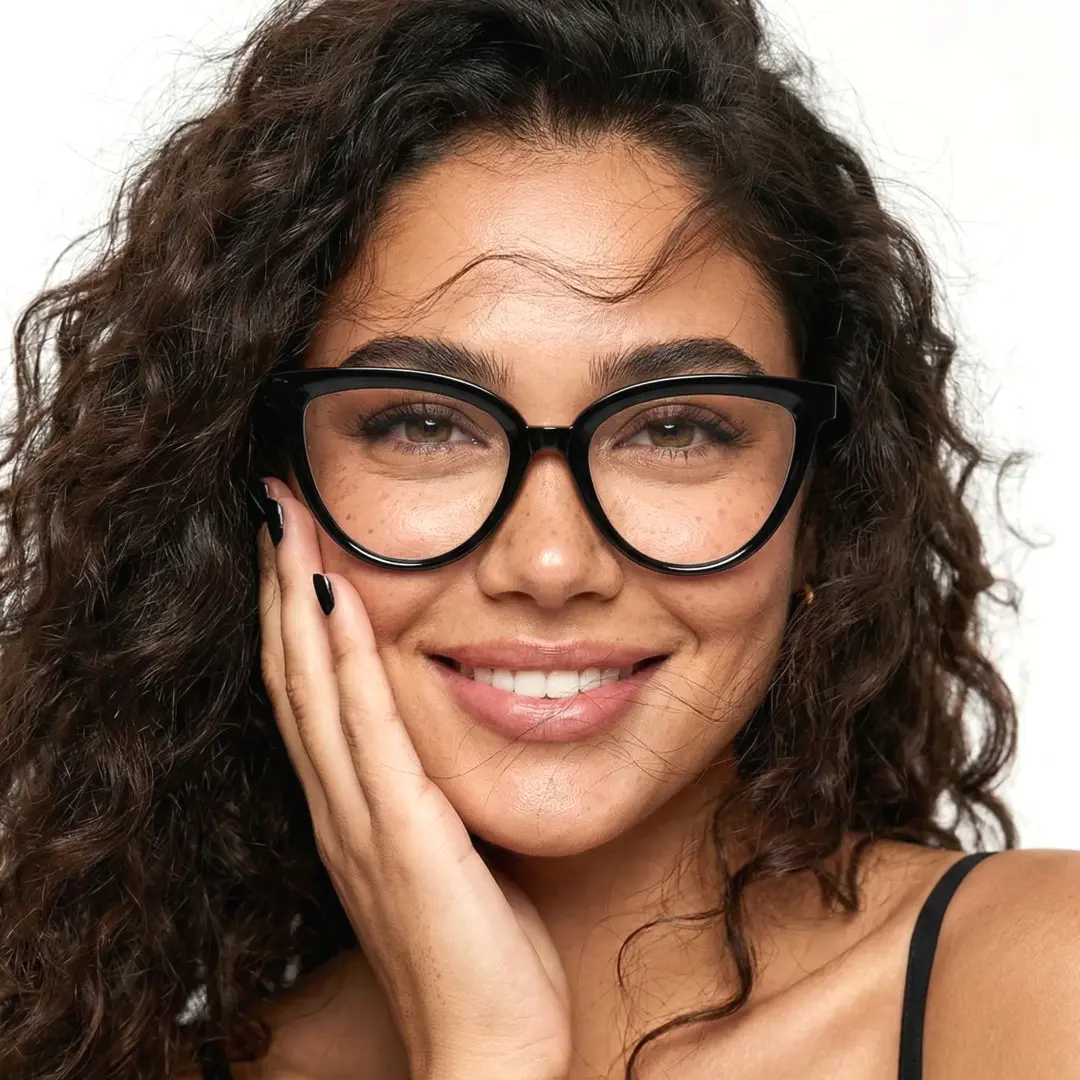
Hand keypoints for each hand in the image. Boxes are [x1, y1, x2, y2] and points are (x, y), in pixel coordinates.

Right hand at [255, 477, 571, 1079]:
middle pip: (295, 675)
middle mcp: (341, 806)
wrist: (490, 1049)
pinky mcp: (402, 835)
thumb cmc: (479, 954)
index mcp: (353, 808)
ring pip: (314, 690)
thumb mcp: (451, 854)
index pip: (310, 692)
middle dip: (280, 585)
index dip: (292, 614)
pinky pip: (368, 732)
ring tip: (287, 525)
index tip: (291, 542)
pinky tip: (340, 603)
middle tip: (273, 505)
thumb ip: (432, 797)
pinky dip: (348, 662)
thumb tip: (448, 742)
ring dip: (298, 602)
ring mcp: (362, 820)